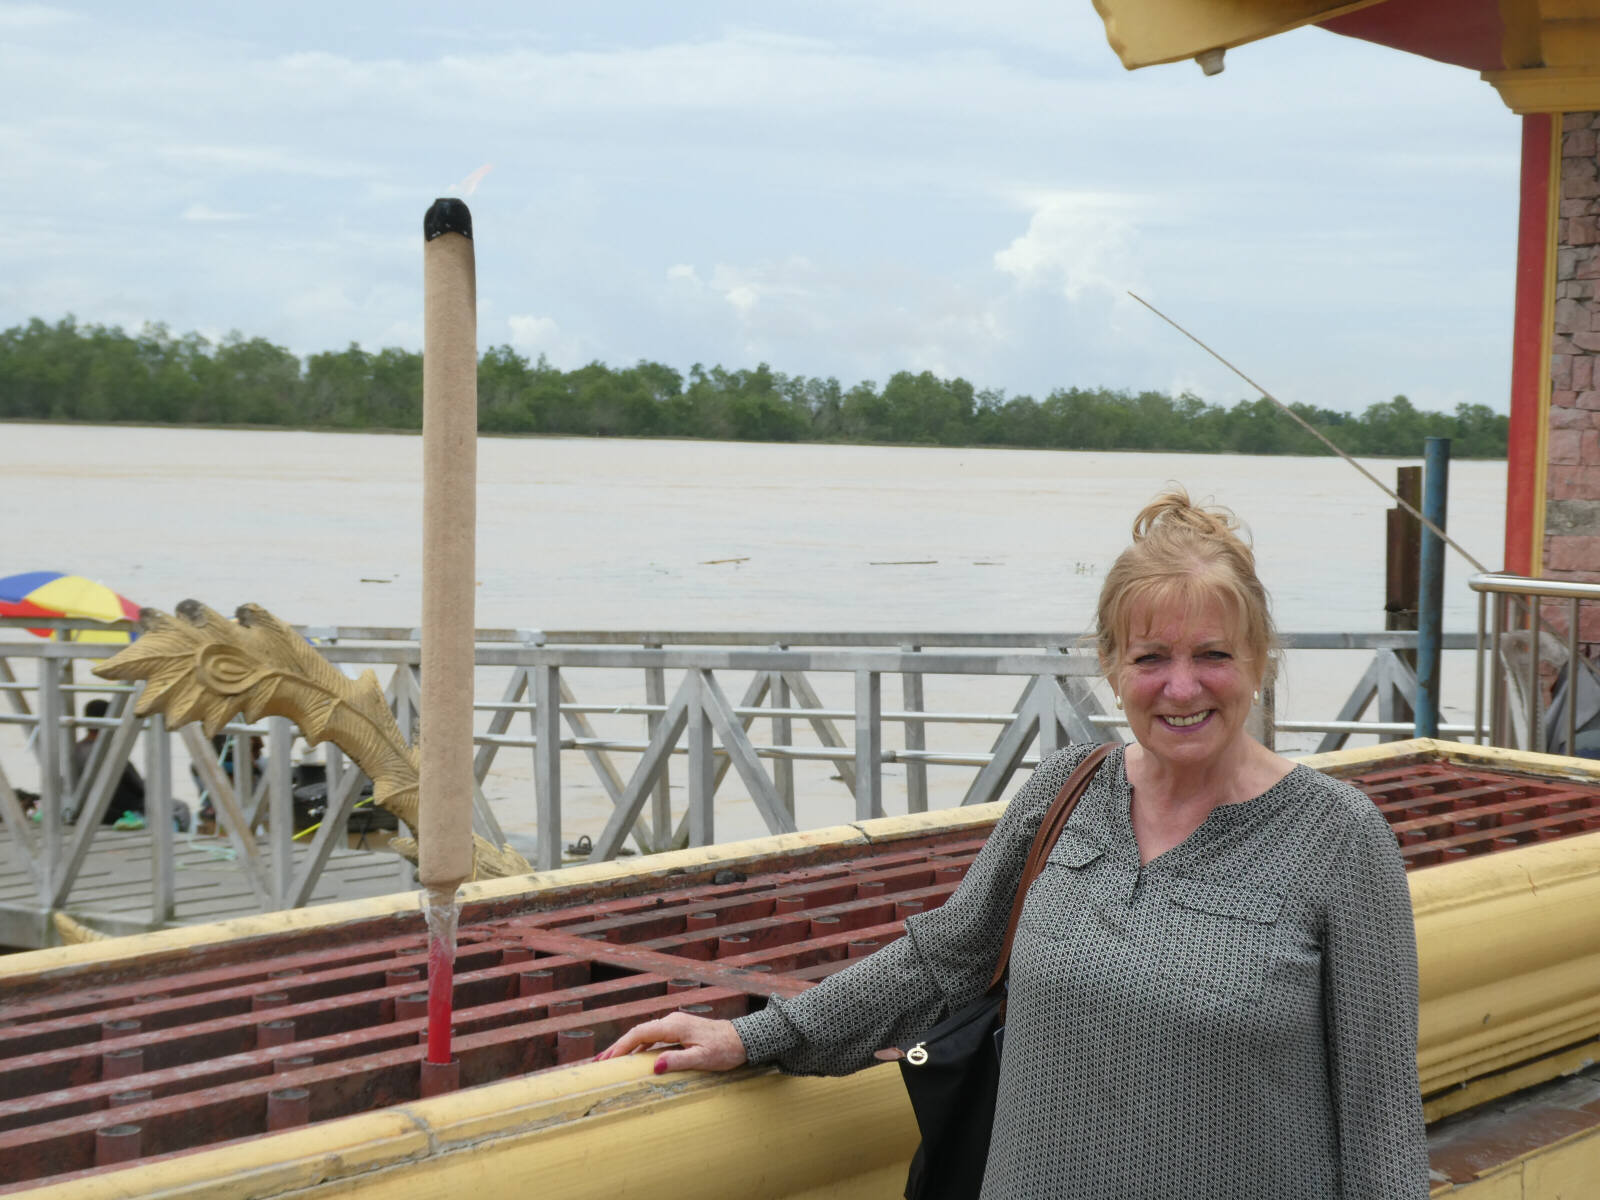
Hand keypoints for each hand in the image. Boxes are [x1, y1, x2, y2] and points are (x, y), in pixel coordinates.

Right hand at [595, 1012, 747, 1074]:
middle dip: (619, 1046)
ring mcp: (676, 1024)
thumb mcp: (703, 1058)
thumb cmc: (725, 1050)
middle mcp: (672, 1021)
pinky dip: (640, 1046)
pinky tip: (635, 1057)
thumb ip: (679, 1061)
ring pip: (645, 1034)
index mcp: (675, 1026)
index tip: (607, 1059)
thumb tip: (655, 1065)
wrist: (743, 1039)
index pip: (640, 1034)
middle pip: (638, 1032)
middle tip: (599, 1061)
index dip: (622, 1046)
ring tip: (611, 1060)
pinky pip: (654, 1036)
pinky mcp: (680, 1029)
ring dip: (628, 1046)